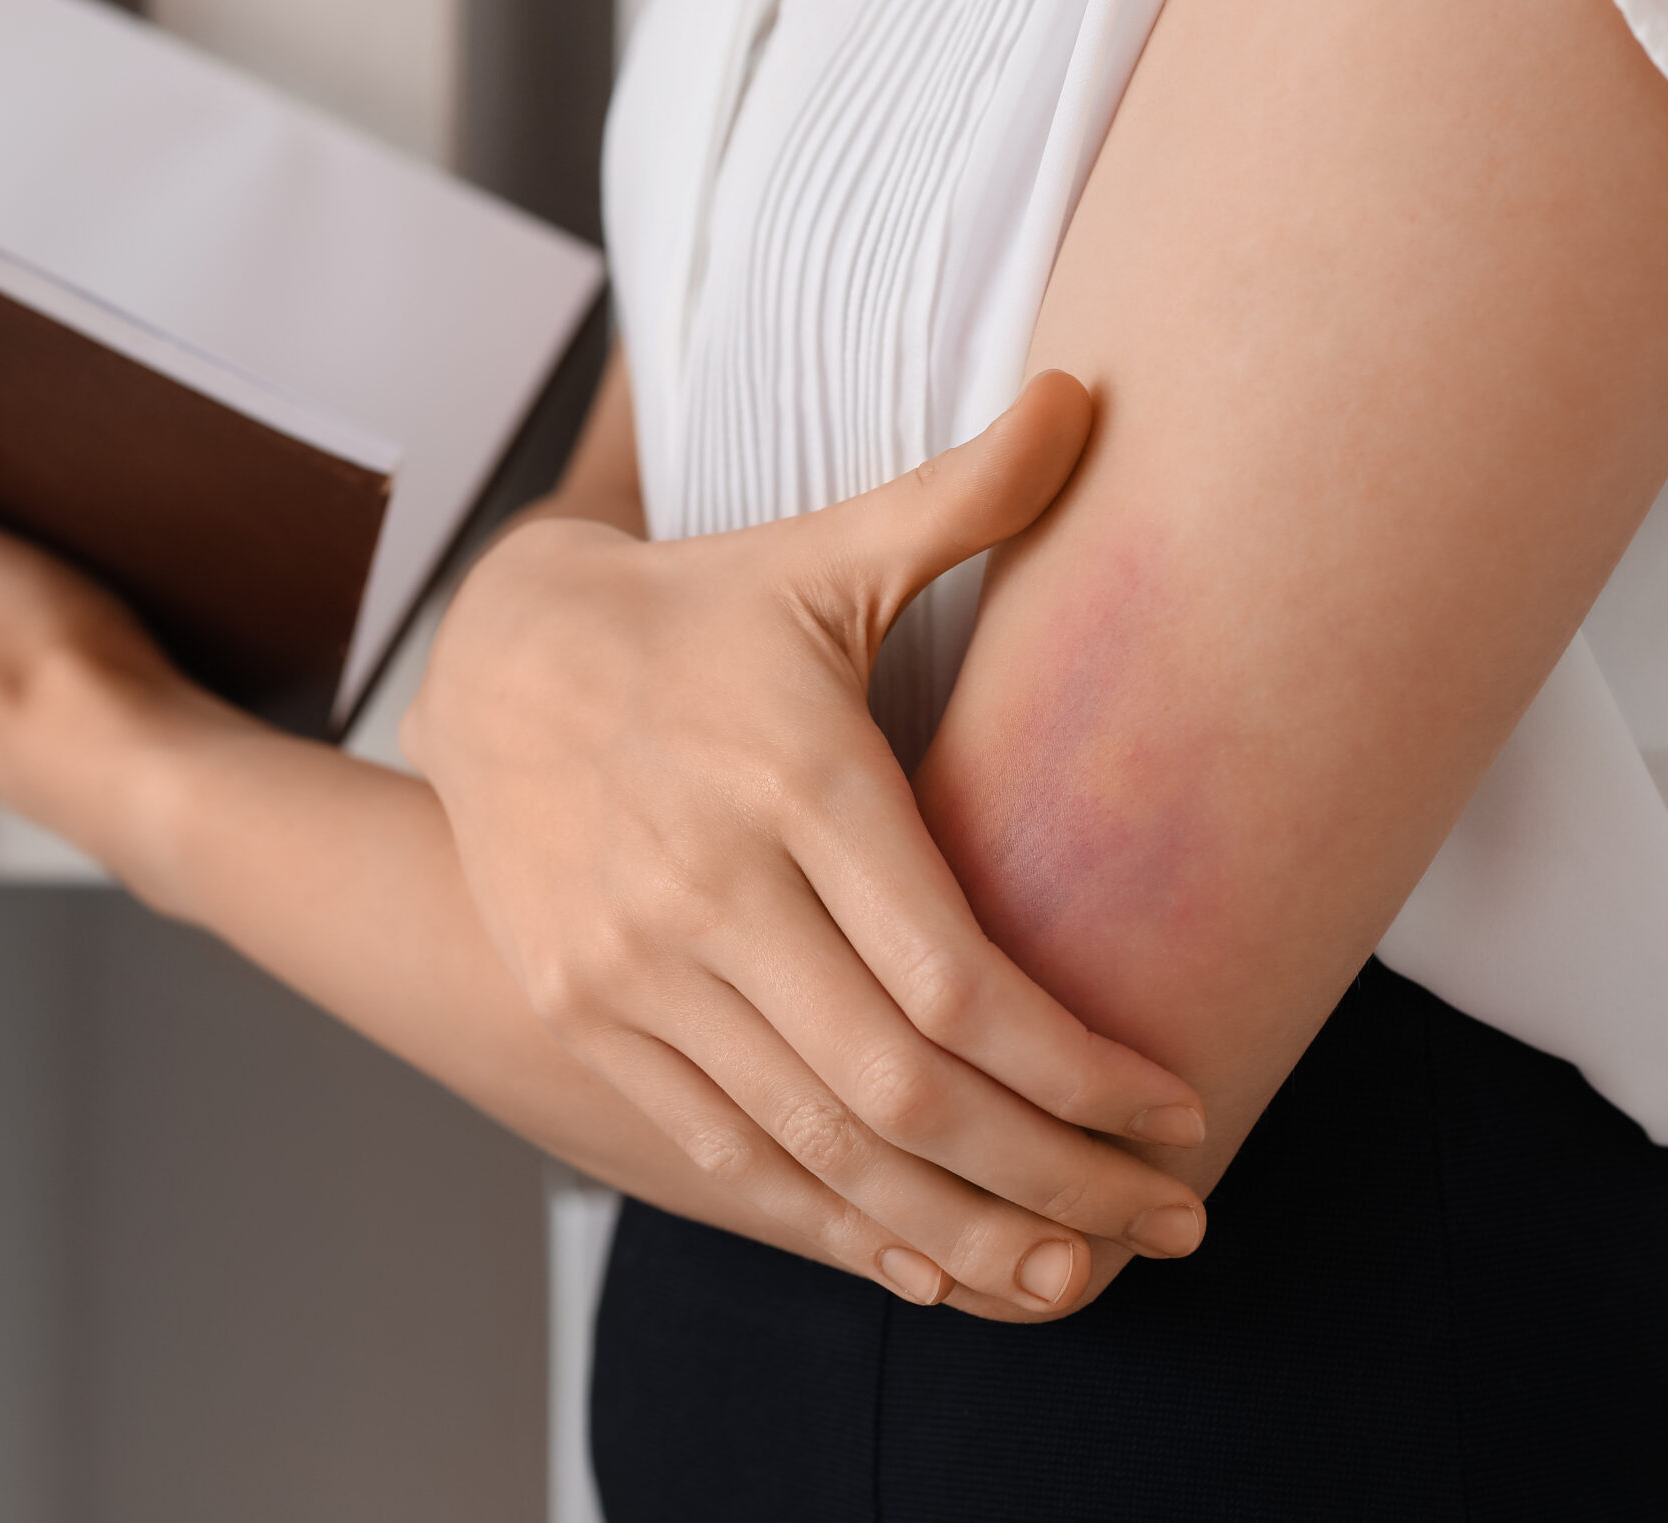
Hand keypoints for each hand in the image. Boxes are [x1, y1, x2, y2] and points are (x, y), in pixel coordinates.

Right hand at [405, 372, 1208, 1317]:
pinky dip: (830, 1225)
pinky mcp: (581, 1017)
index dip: (1079, 1069)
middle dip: (1056, 1177)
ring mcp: (629, 969)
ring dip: (960, 1230)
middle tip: (1173, 1220)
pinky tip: (926, 1263)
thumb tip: (1090, 395)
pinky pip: (721, 1154)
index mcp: (790, 778)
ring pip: (816, 1146)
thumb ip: (962, 498)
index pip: (957, 975)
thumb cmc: (693, 613)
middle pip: (904, 1088)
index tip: (1179, 1107)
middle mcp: (706, 889)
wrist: (488, 662)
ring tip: (1075, 1271)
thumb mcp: (820, 556)